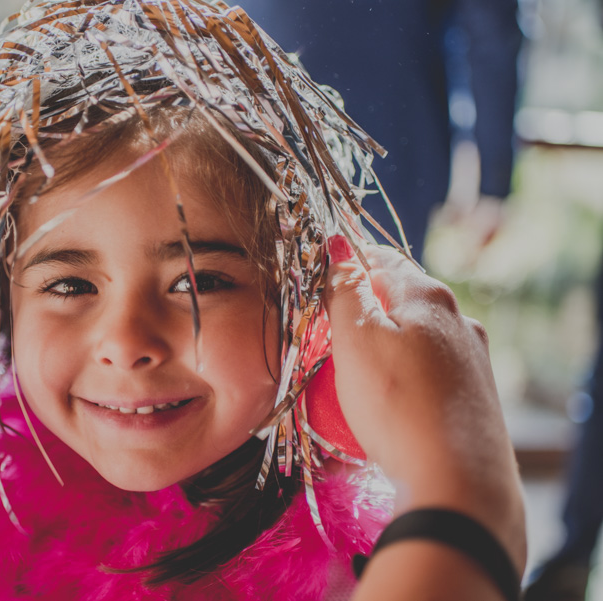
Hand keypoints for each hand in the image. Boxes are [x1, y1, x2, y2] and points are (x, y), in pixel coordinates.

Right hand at [324, 237, 525, 570]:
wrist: (458, 486)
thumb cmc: (398, 407)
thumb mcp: (357, 341)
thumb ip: (345, 289)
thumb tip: (338, 244)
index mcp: (430, 297)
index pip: (382, 257)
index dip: (345, 264)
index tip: (317, 285)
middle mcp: (460, 320)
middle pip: (400, 297)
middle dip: (362, 308)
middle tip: (327, 335)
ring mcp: (473, 359)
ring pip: (415, 336)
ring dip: (382, 343)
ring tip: (353, 373)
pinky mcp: (475, 397)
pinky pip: (428, 370)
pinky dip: (403, 373)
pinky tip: (389, 401)